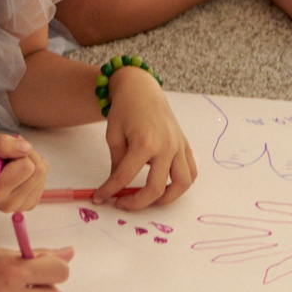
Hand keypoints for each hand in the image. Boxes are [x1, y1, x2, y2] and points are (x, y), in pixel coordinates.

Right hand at [0, 131, 45, 214]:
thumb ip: (0, 143)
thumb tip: (27, 148)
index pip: (27, 167)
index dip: (16, 152)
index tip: (1, 153)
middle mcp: (9, 204)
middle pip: (38, 170)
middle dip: (25, 155)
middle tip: (7, 155)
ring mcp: (21, 206)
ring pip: (42, 172)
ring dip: (29, 160)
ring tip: (9, 163)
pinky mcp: (30, 203)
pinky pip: (43, 177)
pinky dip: (32, 167)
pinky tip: (16, 170)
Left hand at [101, 68, 196, 208]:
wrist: (142, 88)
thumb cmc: (125, 109)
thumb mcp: (114, 136)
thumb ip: (117, 163)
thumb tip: (116, 187)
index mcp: (144, 143)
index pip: (125, 177)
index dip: (110, 191)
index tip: (100, 198)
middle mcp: (166, 147)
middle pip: (156, 188)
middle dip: (137, 203)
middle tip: (122, 204)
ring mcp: (179, 146)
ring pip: (182, 183)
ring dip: (167, 198)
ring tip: (150, 199)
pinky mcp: (185, 145)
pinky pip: (191, 171)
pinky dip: (182, 183)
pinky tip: (167, 185)